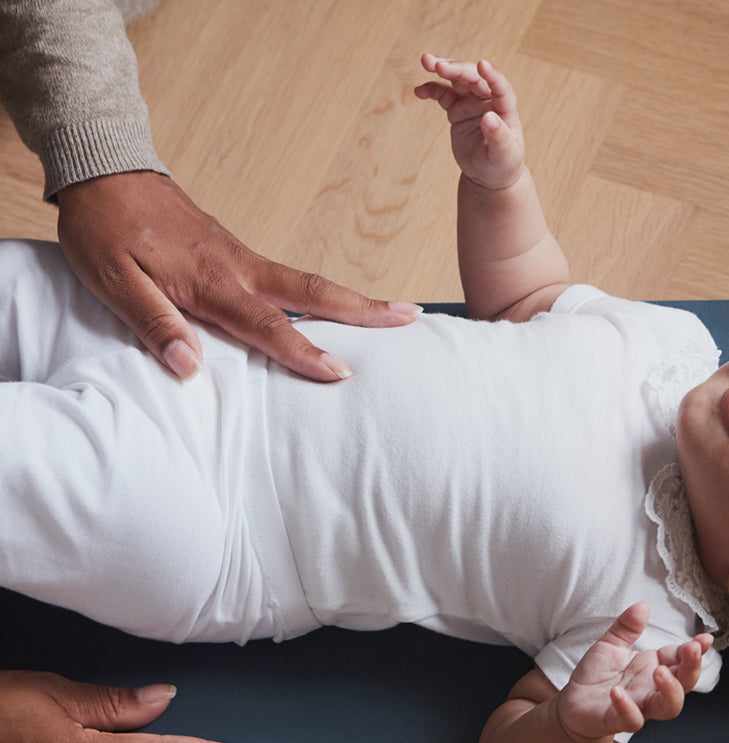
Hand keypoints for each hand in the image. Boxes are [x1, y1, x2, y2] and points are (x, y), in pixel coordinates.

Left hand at [56, 172, 421, 380]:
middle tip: (409, 316)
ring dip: (351, 299)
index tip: (341, 372)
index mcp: (212, 280)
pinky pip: (288, 277)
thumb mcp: (114, 281)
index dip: (304, 352)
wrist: (103, 169)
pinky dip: (321, 293)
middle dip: (363, 308)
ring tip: (390, 312)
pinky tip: (333, 305)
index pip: (267, 325)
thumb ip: (153, 324)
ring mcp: (241, 256)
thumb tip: (189, 368)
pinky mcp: (236, 251)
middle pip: (313, 291)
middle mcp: (238, 266)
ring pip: (306, 282)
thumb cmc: (106, 228)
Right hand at [414, 54, 524, 190]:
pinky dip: (431, 90)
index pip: (500, 87)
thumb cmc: (502, 165)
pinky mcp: (456, 109)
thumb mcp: (504, 155)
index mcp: (505, 108)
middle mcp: (488, 100)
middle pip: (474, 78)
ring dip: (442, 69)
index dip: (492, 75)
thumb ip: (498, 136)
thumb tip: (488, 117)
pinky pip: (443, 95)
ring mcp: (471, 103)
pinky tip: (419, 91)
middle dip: (457, 69)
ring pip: (457, 80)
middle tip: (439, 65)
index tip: (481, 65)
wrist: (488, 175)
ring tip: (426, 61)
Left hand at [557, 603, 712, 740]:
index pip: (681, 659)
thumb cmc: (596, 675)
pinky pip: (631, 719)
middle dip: (692, 668)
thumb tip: (642, 606)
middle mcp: (652, 689)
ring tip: (660, 672)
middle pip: (684, 684)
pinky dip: (627, 707)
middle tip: (691, 650)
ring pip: (668, 707)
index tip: (705, 638)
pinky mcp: (617, 720)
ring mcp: (638, 706)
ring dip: (670, 691)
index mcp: (654, 667)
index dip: (695, 650)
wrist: (572, 703)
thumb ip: (626, 627)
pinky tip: (618, 692)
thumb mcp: (610, 644)